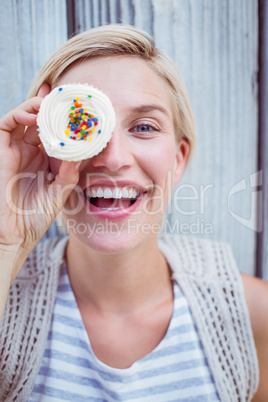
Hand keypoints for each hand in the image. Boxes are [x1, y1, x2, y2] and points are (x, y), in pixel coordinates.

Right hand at [0, 84, 80, 281]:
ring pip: (24, 117)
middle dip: (54, 107)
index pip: (56, 132)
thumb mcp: (59, 192)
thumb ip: (70, 173)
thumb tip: (85, 153)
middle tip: (69, 96)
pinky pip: (6, 125)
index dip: (66, 119)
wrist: (14, 234)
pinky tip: (34, 114)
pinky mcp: (0, 151)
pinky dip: (19, 114)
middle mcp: (29, 151)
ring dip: (38, 106)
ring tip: (54, 102)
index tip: (81, 107)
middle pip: (41, 120)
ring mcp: (14, 150)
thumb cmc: (34, 217)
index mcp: (44, 159)